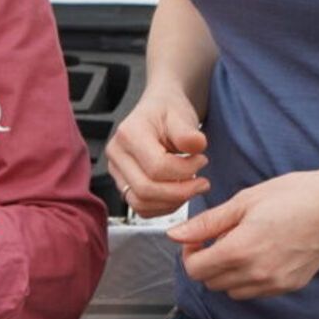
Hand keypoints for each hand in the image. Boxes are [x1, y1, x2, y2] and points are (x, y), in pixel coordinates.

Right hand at [105, 89, 208, 217]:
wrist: (159, 111)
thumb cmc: (168, 111)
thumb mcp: (181, 114)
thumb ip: (188, 133)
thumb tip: (197, 146)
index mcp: (129, 133)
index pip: (156, 167)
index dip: (185, 170)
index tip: (202, 160)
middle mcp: (117, 154)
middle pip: (145, 189)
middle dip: (180, 191)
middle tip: (201, 182)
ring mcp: (116, 171)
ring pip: (141, 203)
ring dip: (172, 202)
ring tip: (191, 187)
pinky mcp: (123, 185)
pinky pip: (141, 208)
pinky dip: (163, 207)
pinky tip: (178, 193)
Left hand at [168, 169, 318, 300]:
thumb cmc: (292, 195)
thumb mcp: (243, 201)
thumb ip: (207, 223)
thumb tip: (175, 235)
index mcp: (240, 250)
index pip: (196, 270)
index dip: (189, 253)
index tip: (196, 239)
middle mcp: (256, 274)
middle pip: (211, 283)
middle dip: (206, 262)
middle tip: (217, 238)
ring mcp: (275, 283)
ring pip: (232, 291)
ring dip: (227, 273)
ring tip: (240, 245)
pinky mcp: (290, 286)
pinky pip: (256, 292)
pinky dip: (248, 279)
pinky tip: (259, 254)